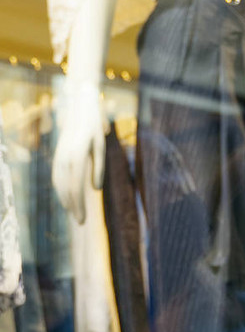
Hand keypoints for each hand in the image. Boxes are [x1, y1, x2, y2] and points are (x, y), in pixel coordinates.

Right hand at [52, 81, 105, 223]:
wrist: (78, 110)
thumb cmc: (93, 128)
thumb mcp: (100, 147)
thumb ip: (98, 168)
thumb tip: (95, 190)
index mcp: (76, 158)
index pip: (75, 189)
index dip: (78, 206)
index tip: (83, 221)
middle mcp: (64, 159)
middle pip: (66, 190)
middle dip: (73, 207)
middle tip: (81, 222)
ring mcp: (58, 157)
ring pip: (59, 185)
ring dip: (66, 200)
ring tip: (75, 213)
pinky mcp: (57, 156)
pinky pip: (56, 177)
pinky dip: (60, 190)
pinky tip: (66, 198)